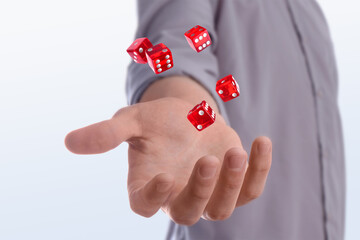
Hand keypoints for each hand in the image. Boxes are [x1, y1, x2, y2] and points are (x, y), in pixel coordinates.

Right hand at [65, 97, 271, 224]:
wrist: (189, 115)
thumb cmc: (158, 120)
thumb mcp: (133, 120)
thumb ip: (107, 133)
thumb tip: (69, 141)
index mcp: (149, 183)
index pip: (145, 205)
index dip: (153, 198)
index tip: (162, 177)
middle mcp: (178, 194)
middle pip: (188, 213)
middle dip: (200, 191)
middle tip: (208, 160)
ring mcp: (209, 191)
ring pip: (222, 208)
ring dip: (231, 183)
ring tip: (233, 151)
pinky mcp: (233, 181)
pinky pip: (250, 188)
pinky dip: (259, 169)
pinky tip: (261, 141)